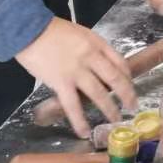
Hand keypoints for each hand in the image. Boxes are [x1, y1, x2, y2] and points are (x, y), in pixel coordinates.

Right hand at [15, 17, 135, 138]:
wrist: (29, 30)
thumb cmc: (53, 31)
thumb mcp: (80, 33)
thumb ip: (91, 49)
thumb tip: (99, 67)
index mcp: (97, 43)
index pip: (119, 61)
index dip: (127, 76)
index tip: (129, 86)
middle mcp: (91, 57)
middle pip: (115, 78)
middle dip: (126, 95)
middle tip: (133, 107)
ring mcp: (77, 71)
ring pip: (99, 93)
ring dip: (109, 109)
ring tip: (115, 120)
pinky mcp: (61, 83)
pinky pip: (73, 106)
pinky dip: (80, 121)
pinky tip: (84, 132)